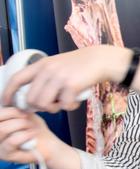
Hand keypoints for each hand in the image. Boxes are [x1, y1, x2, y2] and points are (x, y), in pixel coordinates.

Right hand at [0, 108, 56, 163]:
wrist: (48, 144)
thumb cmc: (34, 129)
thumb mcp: (23, 114)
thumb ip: (14, 109)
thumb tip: (9, 102)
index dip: (9, 111)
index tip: (22, 113)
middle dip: (15, 116)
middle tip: (27, 119)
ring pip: (2, 129)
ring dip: (21, 124)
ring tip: (31, 127)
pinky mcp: (5, 155)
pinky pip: (12, 141)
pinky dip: (25, 135)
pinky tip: (32, 134)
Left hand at [2, 45, 130, 112]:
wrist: (100, 60)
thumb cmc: (80, 65)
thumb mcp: (57, 65)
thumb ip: (45, 78)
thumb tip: (34, 99)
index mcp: (41, 65)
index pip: (17, 79)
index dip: (8, 92)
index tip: (7, 103)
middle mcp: (47, 70)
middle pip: (31, 98)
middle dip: (39, 107)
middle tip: (51, 105)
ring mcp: (59, 78)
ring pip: (44, 104)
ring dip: (54, 109)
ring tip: (63, 103)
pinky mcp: (71, 85)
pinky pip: (64, 105)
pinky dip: (70, 107)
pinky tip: (75, 101)